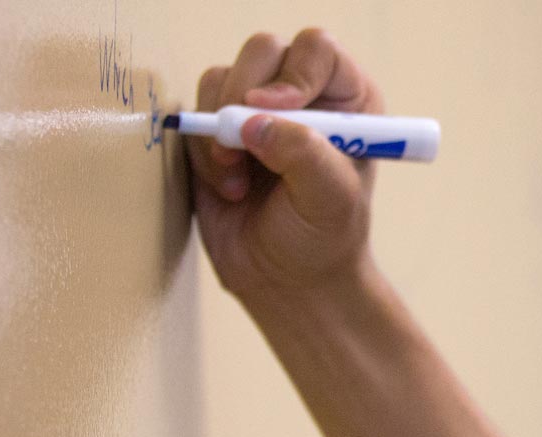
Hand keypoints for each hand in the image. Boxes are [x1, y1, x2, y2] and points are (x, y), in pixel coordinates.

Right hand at [188, 29, 386, 298]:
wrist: (288, 282)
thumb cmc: (323, 239)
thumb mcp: (330, 199)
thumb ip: (302, 153)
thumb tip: (253, 121)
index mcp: (345, 99)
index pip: (317, 50)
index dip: (294, 72)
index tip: (278, 108)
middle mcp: (302, 95)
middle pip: (262, 51)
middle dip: (243, 98)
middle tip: (243, 147)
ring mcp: (256, 111)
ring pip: (220, 80)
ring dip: (221, 131)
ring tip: (240, 182)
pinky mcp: (219, 133)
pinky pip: (195, 116)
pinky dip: (203, 152)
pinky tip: (228, 188)